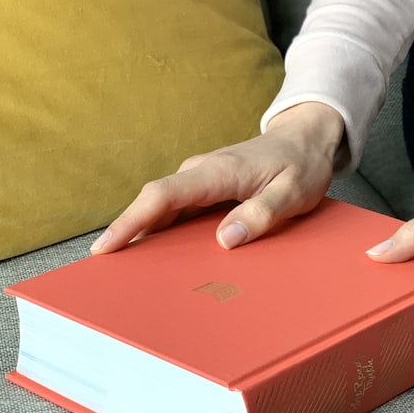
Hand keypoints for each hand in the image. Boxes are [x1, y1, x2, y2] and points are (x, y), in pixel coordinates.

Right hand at [90, 102, 343, 252]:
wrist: (307, 138)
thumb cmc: (302, 165)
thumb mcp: (293, 193)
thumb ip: (261, 214)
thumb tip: (225, 240)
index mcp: (218, 172)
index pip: (162, 195)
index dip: (131, 221)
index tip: (106, 246)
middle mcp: (201, 171)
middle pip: (154, 203)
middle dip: (128, 234)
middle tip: (109, 274)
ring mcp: (202, 177)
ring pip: (164, 207)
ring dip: (146, 235)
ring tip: (128, 272)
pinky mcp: (207, 186)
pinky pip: (179, 209)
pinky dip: (165, 229)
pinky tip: (161, 255)